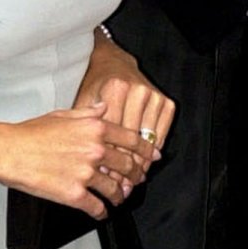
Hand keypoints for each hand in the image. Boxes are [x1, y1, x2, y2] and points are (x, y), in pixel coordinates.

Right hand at [0, 102, 156, 217]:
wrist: (9, 151)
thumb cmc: (31, 133)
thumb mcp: (63, 114)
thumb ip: (88, 112)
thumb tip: (103, 107)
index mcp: (95, 129)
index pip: (131, 140)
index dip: (146, 151)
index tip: (152, 157)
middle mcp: (95, 150)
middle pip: (128, 166)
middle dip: (136, 175)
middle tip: (137, 180)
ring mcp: (86, 174)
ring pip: (114, 189)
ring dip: (119, 196)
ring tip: (117, 198)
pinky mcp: (74, 194)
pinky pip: (96, 207)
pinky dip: (101, 212)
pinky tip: (100, 212)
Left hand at [74, 31, 175, 183]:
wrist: (112, 61)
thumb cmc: (94, 86)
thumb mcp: (82, 101)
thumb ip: (85, 130)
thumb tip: (92, 163)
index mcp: (113, 90)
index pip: (112, 134)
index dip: (108, 159)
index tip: (105, 179)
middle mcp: (136, 91)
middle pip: (131, 140)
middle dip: (126, 167)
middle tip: (122, 187)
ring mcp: (153, 95)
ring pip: (148, 139)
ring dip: (142, 163)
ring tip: (134, 180)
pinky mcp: (164, 101)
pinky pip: (161, 132)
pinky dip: (154, 150)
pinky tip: (146, 163)